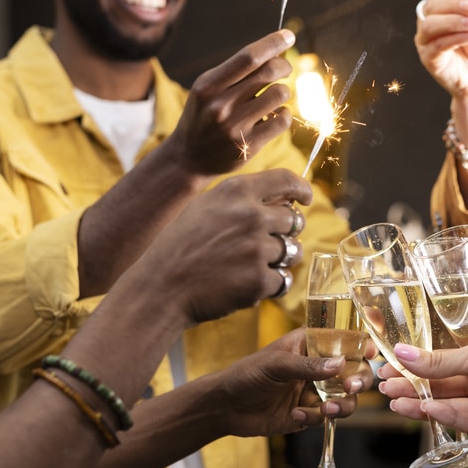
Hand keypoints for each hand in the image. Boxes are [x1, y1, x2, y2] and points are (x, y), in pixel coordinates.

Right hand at [133, 169, 312, 324]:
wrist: (161, 287)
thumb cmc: (180, 247)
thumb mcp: (205, 208)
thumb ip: (240, 200)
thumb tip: (283, 198)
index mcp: (237, 192)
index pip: (286, 180)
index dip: (302, 189)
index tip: (307, 199)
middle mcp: (251, 216)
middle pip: (294, 220)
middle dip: (286, 233)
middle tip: (264, 245)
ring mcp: (257, 249)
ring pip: (293, 251)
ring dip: (280, 260)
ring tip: (253, 267)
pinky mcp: (259, 280)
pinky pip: (282, 281)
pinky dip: (269, 286)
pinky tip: (245, 286)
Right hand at [167, 29, 296, 175]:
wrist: (189, 157)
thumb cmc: (203, 116)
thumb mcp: (208, 89)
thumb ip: (235, 72)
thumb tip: (275, 52)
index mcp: (208, 86)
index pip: (248, 57)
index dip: (273, 43)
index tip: (288, 36)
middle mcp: (220, 106)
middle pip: (268, 72)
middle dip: (283, 65)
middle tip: (285, 68)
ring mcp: (235, 128)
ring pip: (279, 95)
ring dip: (283, 92)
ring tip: (275, 96)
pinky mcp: (249, 146)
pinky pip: (282, 120)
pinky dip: (284, 113)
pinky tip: (275, 115)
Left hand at [215, 330, 360, 436]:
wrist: (226, 407)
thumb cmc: (246, 374)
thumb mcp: (277, 365)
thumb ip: (308, 365)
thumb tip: (340, 364)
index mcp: (310, 345)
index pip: (344, 341)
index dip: (361, 346)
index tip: (370, 354)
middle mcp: (317, 367)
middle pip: (353, 372)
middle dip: (358, 381)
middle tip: (351, 388)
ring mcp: (314, 391)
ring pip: (345, 399)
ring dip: (342, 405)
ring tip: (327, 411)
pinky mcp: (308, 413)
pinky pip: (325, 418)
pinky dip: (314, 418)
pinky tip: (295, 415)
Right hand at [379, 339, 467, 442]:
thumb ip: (438, 362)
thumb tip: (402, 353)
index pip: (440, 364)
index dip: (415, 367)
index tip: (389, 367)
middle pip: (439, 386)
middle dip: (411, 387)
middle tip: (385, 387)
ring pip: (445, 405)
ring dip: (419, 403)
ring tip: (393, 401)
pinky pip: (462, 421)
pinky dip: (441, 415)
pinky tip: (422, 408)